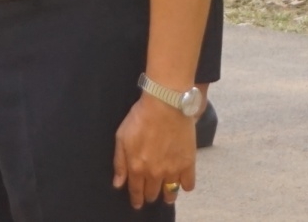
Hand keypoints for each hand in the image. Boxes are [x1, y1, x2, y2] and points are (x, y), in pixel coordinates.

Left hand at [113, 92, 196, 208]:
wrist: (165, 104)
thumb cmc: (140, 117)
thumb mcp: (121, 137)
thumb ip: (119, 163)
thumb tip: (118, 184)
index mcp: (137, 167)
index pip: (136, 191)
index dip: (136, 199)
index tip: (137, 203)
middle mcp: (154, 173)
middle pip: (152, 193)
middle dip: (150, 195)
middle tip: (151, 193)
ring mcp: (172, 170)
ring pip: (170, 192)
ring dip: (167, 196)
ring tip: (168, 195)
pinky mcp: (187, 163)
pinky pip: (188, 184)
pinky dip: (185, 186)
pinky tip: (182, 183)